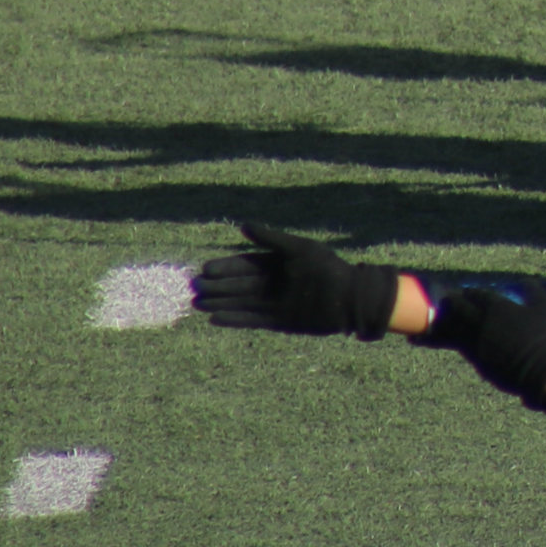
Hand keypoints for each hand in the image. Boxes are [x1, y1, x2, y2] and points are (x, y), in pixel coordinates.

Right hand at [195, 223, 401, 338]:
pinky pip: (252, 320)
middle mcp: (275, 283)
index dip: (226, 266)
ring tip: (198, 303)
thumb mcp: (299, 250)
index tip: (205, 269)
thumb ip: (271, 239)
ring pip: (242, 302)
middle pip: (240, 284)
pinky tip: (215, 319)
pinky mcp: (279, 321)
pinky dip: (234, 319)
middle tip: (194, 287)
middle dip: (218, 285)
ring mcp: (276, 303)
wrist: (350, 298)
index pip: (246, 264)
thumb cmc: (327, 269)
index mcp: (279, 264)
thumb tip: (243, 225)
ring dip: (221, 302)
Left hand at [433, 280, 545, 406]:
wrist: (544, 371)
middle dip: (447, 306)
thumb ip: (533, 291)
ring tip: (416, 335)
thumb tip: (525, 281)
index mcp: (497, 307)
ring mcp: (475, 344)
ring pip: (449, 333)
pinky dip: (447, 345)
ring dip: (434, 330)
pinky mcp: (477, 361)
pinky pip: (459, 349)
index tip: (462, 292)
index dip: (467, 293)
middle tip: (440, 304)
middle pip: (455, 311)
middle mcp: (480, 324)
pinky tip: (444, 344)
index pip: (475, 295)